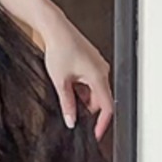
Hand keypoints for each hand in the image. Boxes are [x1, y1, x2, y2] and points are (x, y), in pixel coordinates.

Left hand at [40, 11, 113, 141]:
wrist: (55, 28)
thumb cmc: (59, 48)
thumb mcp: (60, 82)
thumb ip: (67, 104)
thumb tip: (71, 120)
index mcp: (98, 77)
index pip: (107, 107)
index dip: (102, 124)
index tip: (96, 134)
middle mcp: (102, 70)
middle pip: (99, 99)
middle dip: (86, 108)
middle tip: (70, 111)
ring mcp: (98, 65)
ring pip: (94, 90)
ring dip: (82, 96)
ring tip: (65, 89)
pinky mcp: (92, 61)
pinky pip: (91, 80)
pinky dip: (81, 87)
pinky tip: (68, 82)